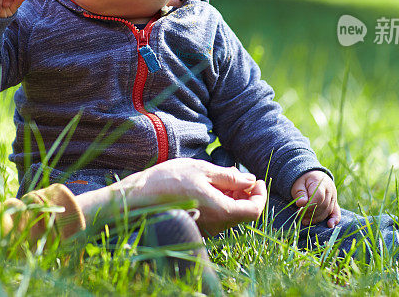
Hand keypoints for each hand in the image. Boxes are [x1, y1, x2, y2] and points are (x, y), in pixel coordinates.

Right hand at [75, 159, 266, 234]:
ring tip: (223, 178)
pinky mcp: (196, 226)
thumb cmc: (168, 180)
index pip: (254, 210)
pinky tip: (210, 187)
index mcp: (221, 211)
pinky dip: (220, 202)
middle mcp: (216, 225)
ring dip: (233, 197)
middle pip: (243, 213)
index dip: (260, 195)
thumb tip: (249, 180)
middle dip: (247, 194)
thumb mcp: (202, 170)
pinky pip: (216, 216)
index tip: (257, 179)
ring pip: (230, 215)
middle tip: (241, 175)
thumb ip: (229, 177)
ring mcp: (205, 228)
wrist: (138, 197)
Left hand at [290, 170, 339, 227]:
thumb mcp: (298, 185)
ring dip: (316, 218)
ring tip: (304, 221)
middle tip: (299, 215)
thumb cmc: (303, 181)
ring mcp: (334, 197)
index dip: (309, 206)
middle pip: (323, 205)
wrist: (312, 177)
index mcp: (321, 182)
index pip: (319, 197)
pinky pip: (336, 213)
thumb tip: (301, 203)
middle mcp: (330, 190)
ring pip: (327, 211)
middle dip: (310, 213)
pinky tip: (329, 225)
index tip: (299, 210)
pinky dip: (334, 219)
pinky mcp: (334, 204)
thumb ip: (300, 194)